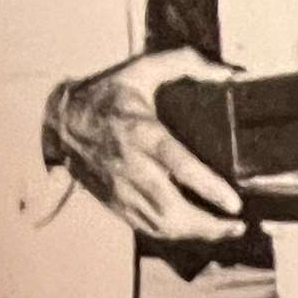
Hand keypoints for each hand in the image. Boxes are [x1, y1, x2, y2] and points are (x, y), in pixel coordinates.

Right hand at [46, 47, 245, 241]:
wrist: (61, 121)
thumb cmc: (105, 96)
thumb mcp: (141, 70)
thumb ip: (184, 63)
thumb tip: (226, 72)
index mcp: (141, 133)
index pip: (178, 166)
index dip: (208, 187)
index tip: (234, 203)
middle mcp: (130, 165)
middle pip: (171, 208)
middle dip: (208, 225)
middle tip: (236, 224)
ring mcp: (120, 188)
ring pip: (159, 224)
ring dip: (194, 234)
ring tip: (223, 231)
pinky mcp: (113, 200)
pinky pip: (145, 227)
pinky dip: (172, 234)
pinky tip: (192, 230)